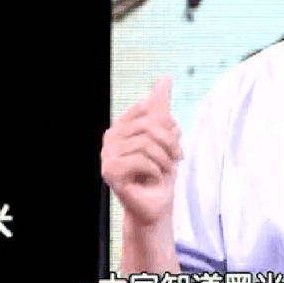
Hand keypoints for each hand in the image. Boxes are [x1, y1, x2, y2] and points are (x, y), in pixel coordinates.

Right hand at [101, 75, 182, 227]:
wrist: (157, 204)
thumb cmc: (161, 171)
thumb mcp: (166, 136)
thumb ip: (163, 108)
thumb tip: (166, 78)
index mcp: (121, 125)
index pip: (148, 109)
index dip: (167, 125)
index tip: (175, 144)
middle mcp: (110, 137)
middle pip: (148, 125)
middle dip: (170, 143)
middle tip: (176, 159)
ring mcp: (107, 154)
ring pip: (147, 143)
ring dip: (165, 159)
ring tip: (165, 171)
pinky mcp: (110, 171)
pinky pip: (142, 160)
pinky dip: (156, 170)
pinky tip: (154, 179)